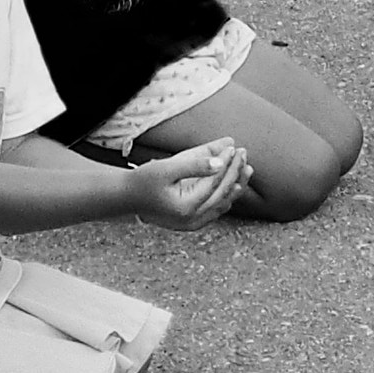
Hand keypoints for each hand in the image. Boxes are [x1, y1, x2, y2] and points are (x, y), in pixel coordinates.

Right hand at [131, 139, 251, 229]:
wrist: (126, 198)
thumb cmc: (142, 181)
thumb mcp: (165, 168)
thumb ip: (193, 164)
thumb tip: (220, 162)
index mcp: (186, 207)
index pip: (214, 182)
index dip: (226, 163)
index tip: (233, 147)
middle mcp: (192, 219)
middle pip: (222, 193)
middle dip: (234, 172)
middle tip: (243, 153)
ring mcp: (193, 224)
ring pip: (223, 203)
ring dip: (235, 185)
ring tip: (247, 169)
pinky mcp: (191, 223)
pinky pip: (215, 210)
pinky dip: (226, 197)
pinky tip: (234, 187)